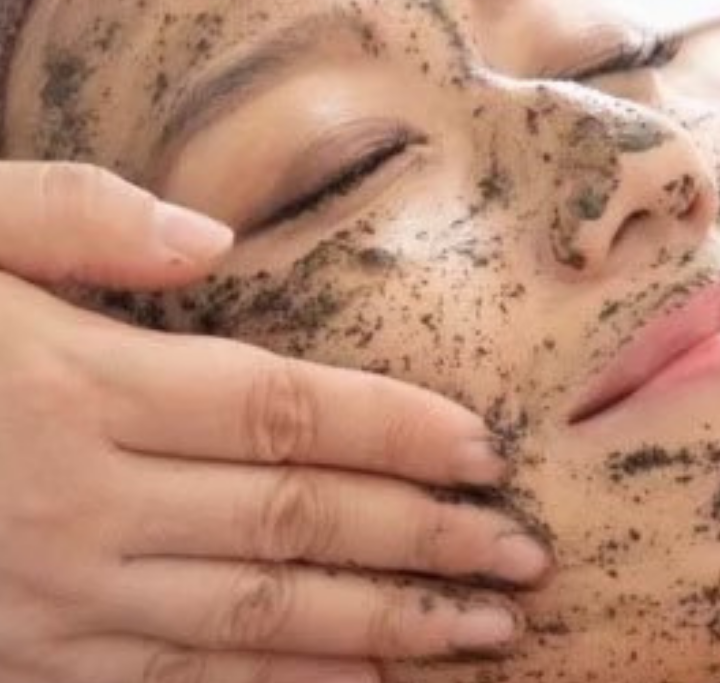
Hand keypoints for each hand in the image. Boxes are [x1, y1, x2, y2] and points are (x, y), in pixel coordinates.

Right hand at [0, 163, 549, 682]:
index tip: (489, 447)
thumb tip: (215, 239)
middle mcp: (79, 501)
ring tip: (486, 630)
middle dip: (426, 538)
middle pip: (295, 518)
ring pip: (256, 618)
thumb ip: (75, 221)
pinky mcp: (25, 662)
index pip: (284, 409)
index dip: (398, 430)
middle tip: (528, 553)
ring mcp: (53, 598)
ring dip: (385, 626)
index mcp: (76, 385)